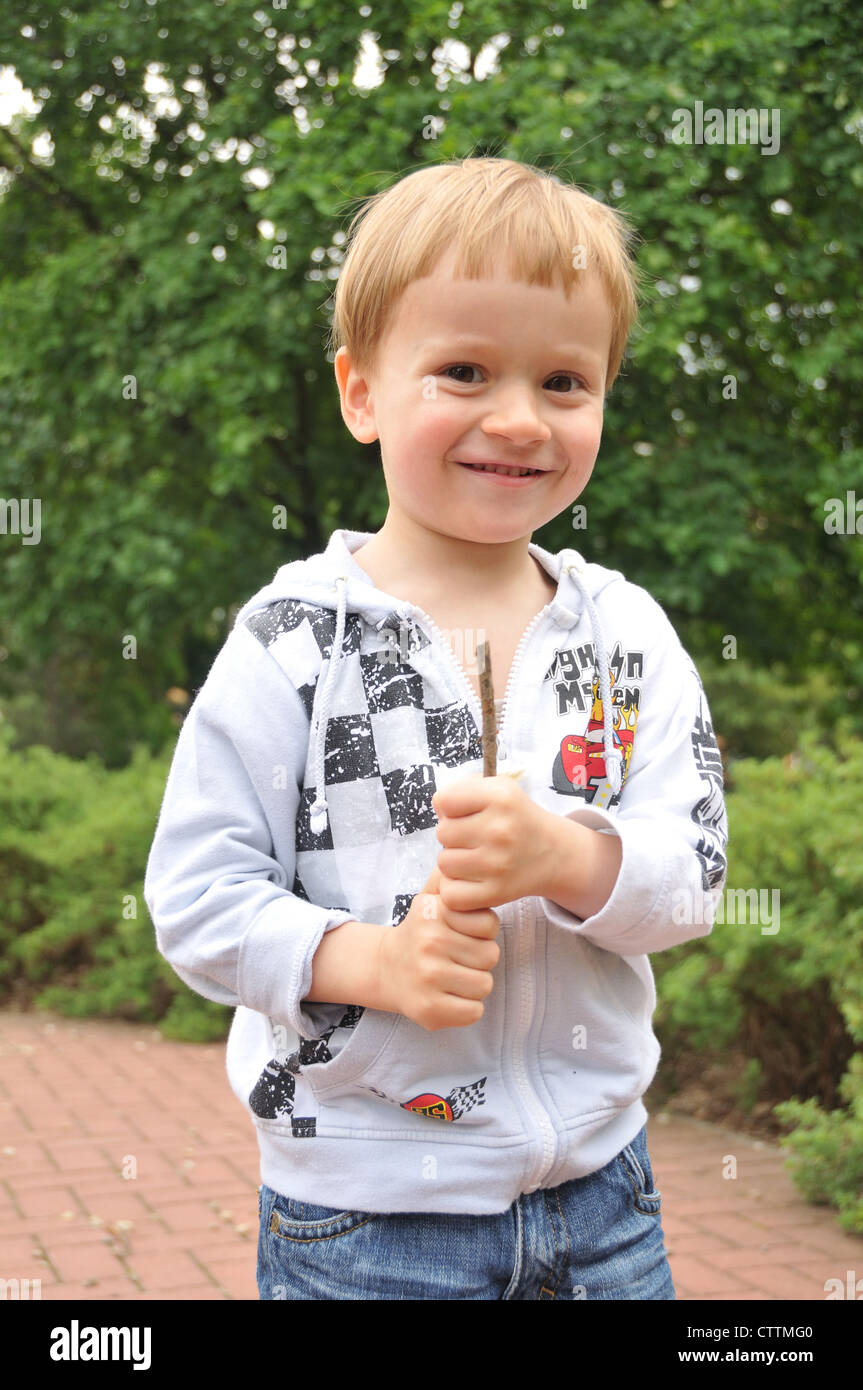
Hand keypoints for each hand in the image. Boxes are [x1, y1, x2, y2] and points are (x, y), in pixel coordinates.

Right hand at [377, 861, 501, 1030]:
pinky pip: (474, 1012)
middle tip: (457, 956)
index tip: (464, 932)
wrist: (386, 968)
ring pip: (484, 985)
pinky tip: (449, 995)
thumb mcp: (429, 898)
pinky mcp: (429, 1010)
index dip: (482, 931)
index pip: (489, 924)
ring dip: (474, 983)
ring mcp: (428, 978)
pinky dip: (467, 1007)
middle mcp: (429, 943)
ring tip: (453, 975)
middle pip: (490, 956)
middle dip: (479, 958)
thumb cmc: (421, 931)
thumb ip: (447, 876)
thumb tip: (458, 853)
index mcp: (433, 913)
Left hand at [431, 774, 558, 911]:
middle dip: (453, 836)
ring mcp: (498, 864)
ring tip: (475, 858)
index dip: (451, 807)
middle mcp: (501, 830)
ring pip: (444, 864)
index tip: (467, 813)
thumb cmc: (515, 819)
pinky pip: (451, 894)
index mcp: (501, 798)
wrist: (552, 854)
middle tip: (474, 839)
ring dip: (454, 863)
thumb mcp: (498, 789)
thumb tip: (437, 806)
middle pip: (442, 833)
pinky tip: (472, 880)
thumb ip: (462, 789)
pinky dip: (456, 891)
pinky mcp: (496, 893)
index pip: (444, 800)